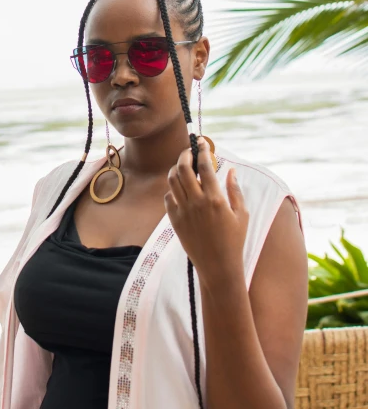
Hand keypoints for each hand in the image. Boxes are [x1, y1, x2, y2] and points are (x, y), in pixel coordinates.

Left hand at [164, 137, 248, 289]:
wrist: (217, 266)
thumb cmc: (234, 240)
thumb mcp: (241, 214)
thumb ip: (235, 190)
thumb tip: (231, 170)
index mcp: (215, 199)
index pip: (205, 166)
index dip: (203, 150)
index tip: (202, 142)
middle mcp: (197, 203)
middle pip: (183, 169)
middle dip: (184, 155)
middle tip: (189, 151)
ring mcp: (183, 211)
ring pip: (172, 181)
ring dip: (176, 169)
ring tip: (183, 167)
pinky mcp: (175, 221)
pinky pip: (168, 198)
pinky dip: (172, 189)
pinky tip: (180, 189)